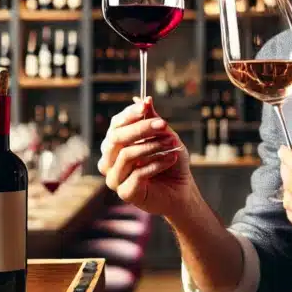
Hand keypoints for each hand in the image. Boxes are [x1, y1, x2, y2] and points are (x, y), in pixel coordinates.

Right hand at [98, 97, 194, 217]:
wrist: (181, 191)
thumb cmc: (171, 161)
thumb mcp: (165, 137)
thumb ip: (153, 120)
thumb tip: (145, 99)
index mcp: (115, 145)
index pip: (116, 125)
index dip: (130, 114)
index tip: (146, 105)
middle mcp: (109, 160)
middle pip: (117, 138)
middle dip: (141, 128)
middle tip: (163, 124)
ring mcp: (115, 178)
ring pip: (127, 155)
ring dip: (152, 146)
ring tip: (172, 143)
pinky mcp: (125, 192)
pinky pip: (137, 173)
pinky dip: (157, 163)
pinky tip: (171, 158)